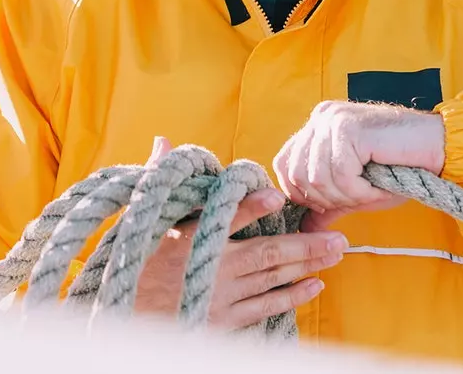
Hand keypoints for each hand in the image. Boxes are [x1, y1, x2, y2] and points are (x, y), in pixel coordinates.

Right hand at [133, 138, 345, 328]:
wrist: (123, 320)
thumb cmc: (133, 264)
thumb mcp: (141, 222)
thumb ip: (157, 180)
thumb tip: (163, 141)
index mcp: (188, 241)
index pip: (223, 218)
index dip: (250, 207)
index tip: (275, 195)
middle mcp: (209, 270)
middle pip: (265, 254)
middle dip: (304, 246)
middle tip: (338, 238)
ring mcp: (219, 298)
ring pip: (271, 280)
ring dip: (305, 266)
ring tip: (335, 254)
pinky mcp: (222, 321)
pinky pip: (263, 308)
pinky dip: (290, 297)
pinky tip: (313, 285)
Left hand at [273, 101, 445, 231]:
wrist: (438, 147)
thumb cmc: (401, 167)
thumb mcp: (356, 190)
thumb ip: (327, 204)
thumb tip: (303, 230)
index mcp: (318, 125)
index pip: (284, 164)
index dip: (301, 194)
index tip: (332, 203)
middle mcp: (321, 117)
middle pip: (296, 174)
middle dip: (325, 199)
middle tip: (357, 198)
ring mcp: (334, 120)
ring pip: (316, 178)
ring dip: (347, 196)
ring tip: (372, 191)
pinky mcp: (349, 129)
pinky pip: (340, 175)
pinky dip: (360, 191)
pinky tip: (379, 186)